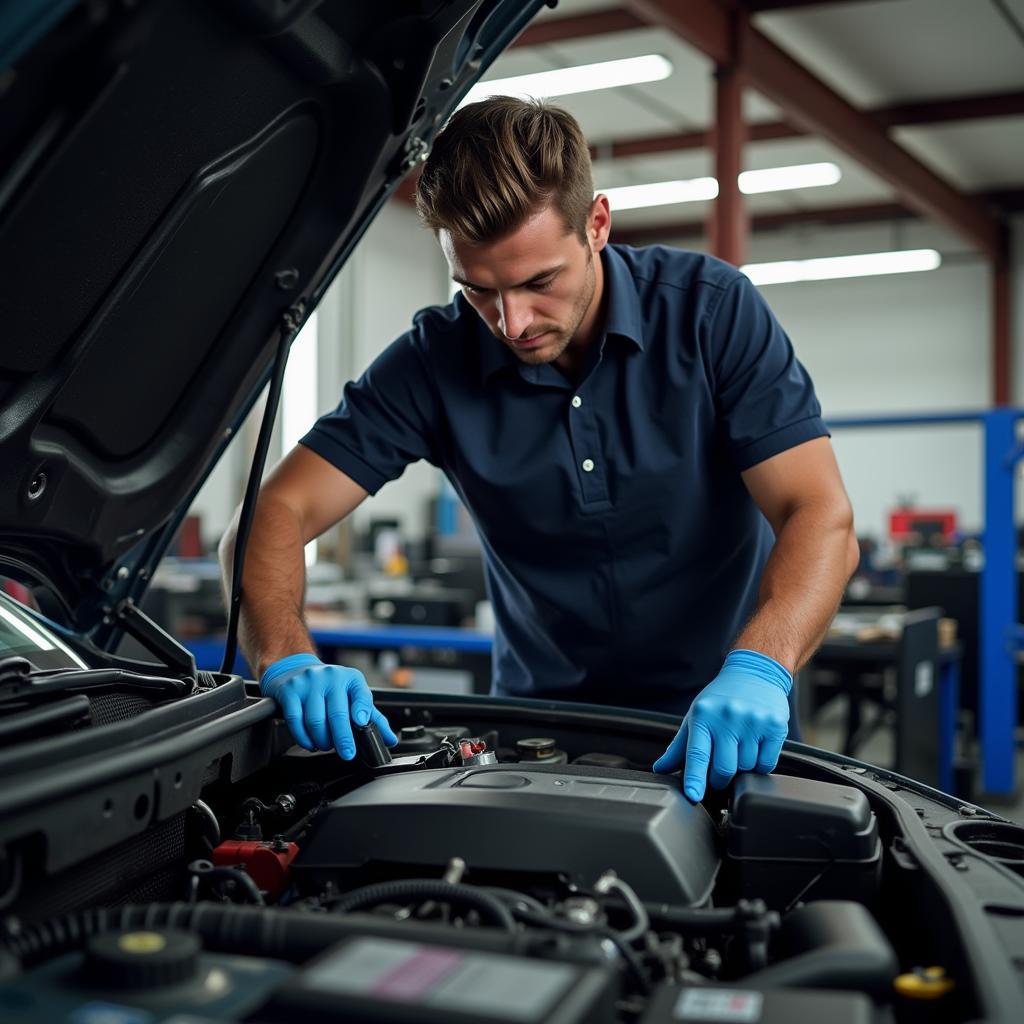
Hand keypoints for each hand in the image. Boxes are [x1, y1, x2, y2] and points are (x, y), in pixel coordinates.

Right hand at [260, 654, 398, 758]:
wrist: (296, 669)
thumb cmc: (329, 687)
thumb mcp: (352, 695)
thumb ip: (372, 717)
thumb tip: (389, 739)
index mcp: (350, 678)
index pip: (361, 694)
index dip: (362, 710)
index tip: (361, 723)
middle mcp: (331, 677)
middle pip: (337, 713)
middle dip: (343, 738)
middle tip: (347, 753)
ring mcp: (309, 683)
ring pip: (315, 720)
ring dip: (322, 740)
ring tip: (326, 745)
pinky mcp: (290, 691)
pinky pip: (295, 720)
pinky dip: (303, 738)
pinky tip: (310, 742)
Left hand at [652, 649, 790, 801]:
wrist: (755, 672)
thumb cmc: (721, 698)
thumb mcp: (696, 716)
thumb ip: (679, 746)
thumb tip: (660, 768)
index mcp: (703, 716)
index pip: (697, 753)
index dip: (695, 778)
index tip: (693, 795)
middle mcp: (728, 718)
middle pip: (723, 769)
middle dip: (719, 778)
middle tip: (719, 770)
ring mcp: (753, 722)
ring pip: (746, 768)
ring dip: (741, 768)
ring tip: (739, 748)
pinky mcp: (774, 726)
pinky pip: (767, 764)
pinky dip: (760, 765)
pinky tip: (755, 748)